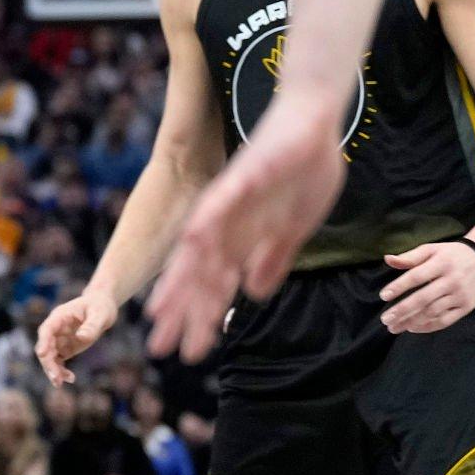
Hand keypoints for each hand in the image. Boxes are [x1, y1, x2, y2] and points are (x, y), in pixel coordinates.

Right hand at [36, 291, 117, 385]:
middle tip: (56, 379)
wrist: (102, 307)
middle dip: (48, 364)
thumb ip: (91, 326)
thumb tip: (81, 337)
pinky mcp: (65, 348)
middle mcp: (55, 330)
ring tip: (61, 384)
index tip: (43, 354)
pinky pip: (58, 362)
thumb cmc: (100, 306)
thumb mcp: (99, 314)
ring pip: (49, 358)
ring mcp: (59, 340)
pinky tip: (70, 378)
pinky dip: (61, 371)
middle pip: (45, 348)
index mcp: (59, 317)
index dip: (43, 342)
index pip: (47, 330)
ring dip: (53, 371)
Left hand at [147, 96, 347, 362]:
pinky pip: (217, 204)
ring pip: (197, 250)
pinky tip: (189, 251)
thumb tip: (254, 293)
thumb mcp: (293, 228)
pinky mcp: (240, 177)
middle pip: (197, 276)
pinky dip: (205, 228)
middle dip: (180, 313)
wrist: (313, 122)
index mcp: (239, 238)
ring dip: (180, 282)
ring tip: (161, 313)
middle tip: (160, 349)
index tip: (189, 352)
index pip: (214, 285)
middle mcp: (225, 224)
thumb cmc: (304, 170)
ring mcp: (228, 202)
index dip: (201, 318)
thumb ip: (271, 259)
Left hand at [380, 241, 474, 333]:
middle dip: (402, 310)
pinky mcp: (467, 306)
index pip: (417, 276)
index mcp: (441, 263)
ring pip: (433, 312)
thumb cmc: (451, 255)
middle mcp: (452, 280)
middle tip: (385, 319)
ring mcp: (461, 295)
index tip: (383, 296)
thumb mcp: (432, 249)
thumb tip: (387, 259)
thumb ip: (410, 257)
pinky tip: (412, 328)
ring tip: (394, 327)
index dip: (399, 286)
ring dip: (412, 321)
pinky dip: (428, 326)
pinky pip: (446, 320)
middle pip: (424, 298)